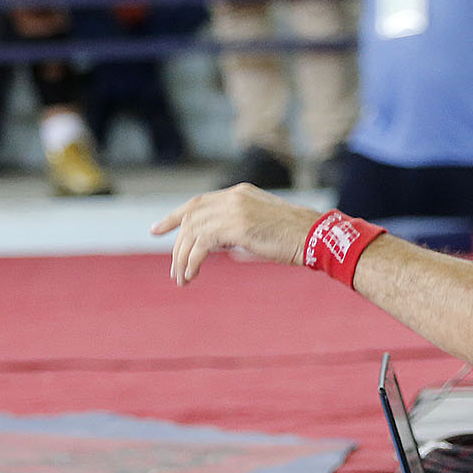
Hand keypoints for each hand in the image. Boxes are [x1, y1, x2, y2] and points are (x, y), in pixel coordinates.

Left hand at [150, 183, 320, 285]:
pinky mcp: (237, 226)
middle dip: (177, 246)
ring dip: (183, 258)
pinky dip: (192, 262)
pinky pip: (202, 244)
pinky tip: (192, 275)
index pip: (197, 202)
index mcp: (238, 193)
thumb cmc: (294, 238)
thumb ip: (235, 235)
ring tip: (182, 279)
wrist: (316, 236)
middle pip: (190, 218)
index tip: (156, 230)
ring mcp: (234, 209)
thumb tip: (218, 249)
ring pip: (193, 232)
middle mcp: (232, 197)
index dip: (174, 217)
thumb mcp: (259, 230)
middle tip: (174, 270)